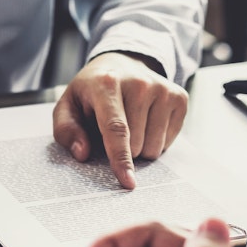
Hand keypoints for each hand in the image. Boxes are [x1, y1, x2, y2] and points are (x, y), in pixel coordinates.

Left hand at [53, 52, 187, 188]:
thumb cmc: (92, 92)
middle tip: (114, 130)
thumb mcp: (68, 106)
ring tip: (131, 124)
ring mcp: (162, 89)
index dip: (121, 159)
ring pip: (154, 147)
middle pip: (136, 144)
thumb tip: (82, 153)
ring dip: (141, 147)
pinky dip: (156, 140)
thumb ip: (66, 130)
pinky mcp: (179, 97)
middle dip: (124, 150)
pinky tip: (147, 121)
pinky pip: (169, 142)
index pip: (116, 128)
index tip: (128, 182)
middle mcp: (139, 83)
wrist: (122, 63)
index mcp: (107, 84)